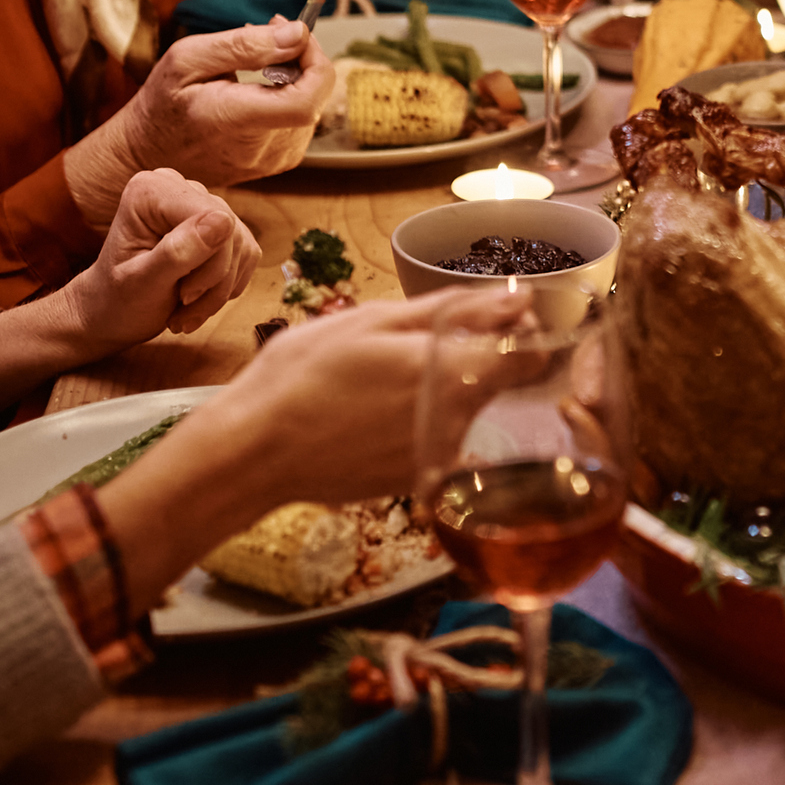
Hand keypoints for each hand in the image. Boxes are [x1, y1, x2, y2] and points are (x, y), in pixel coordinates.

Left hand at [44, 170, 259, 361]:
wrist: (111, 314)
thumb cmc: (116, 300)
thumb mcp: (141, 283)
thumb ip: (177, 252)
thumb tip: (223, 221)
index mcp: (151, 190)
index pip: (212, 216)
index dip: (209, 263)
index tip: (183, 296)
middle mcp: (177, 187)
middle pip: (228, 232)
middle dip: (213, 282)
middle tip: (183, 314)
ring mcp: (200, 205)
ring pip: (241, 246)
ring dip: (219, 290)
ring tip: (185, 313)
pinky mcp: (219, 227)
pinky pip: (246, 254)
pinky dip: (227, 287)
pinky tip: (198, 301)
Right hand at [73, 21, 330, 225]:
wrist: (146, 154)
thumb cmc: (162, 104)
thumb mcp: (187, 58)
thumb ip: (244, 45)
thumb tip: (297, 35)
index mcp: (234, 119)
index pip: (308, 99)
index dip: (316, 61)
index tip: (297, 35)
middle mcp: (259, 149)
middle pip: (315, 98)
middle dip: (303, 58)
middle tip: (272, 34)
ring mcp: (270, 161)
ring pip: (312, 107)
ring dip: (296, 76)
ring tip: (260, 60)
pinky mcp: (275, 163)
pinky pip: (301, 121)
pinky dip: (290, 96)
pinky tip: (261, 86)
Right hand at [214, 286, 533, 508]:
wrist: (252, 452)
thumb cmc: (304, 375)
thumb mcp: (375, 321)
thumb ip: (453, 311)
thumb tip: (516, 300)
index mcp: (456, 377)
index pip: (531, 359)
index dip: (520, 333)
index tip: (493, 319)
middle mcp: (458, 427)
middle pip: (499, 385)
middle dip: (477, 357)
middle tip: (420, 341)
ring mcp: (436, 461)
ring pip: (464, 413)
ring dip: (442, 389)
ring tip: (381, 378)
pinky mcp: (413, 484)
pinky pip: (435, 440)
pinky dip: (418, 421)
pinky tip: (371, 412)